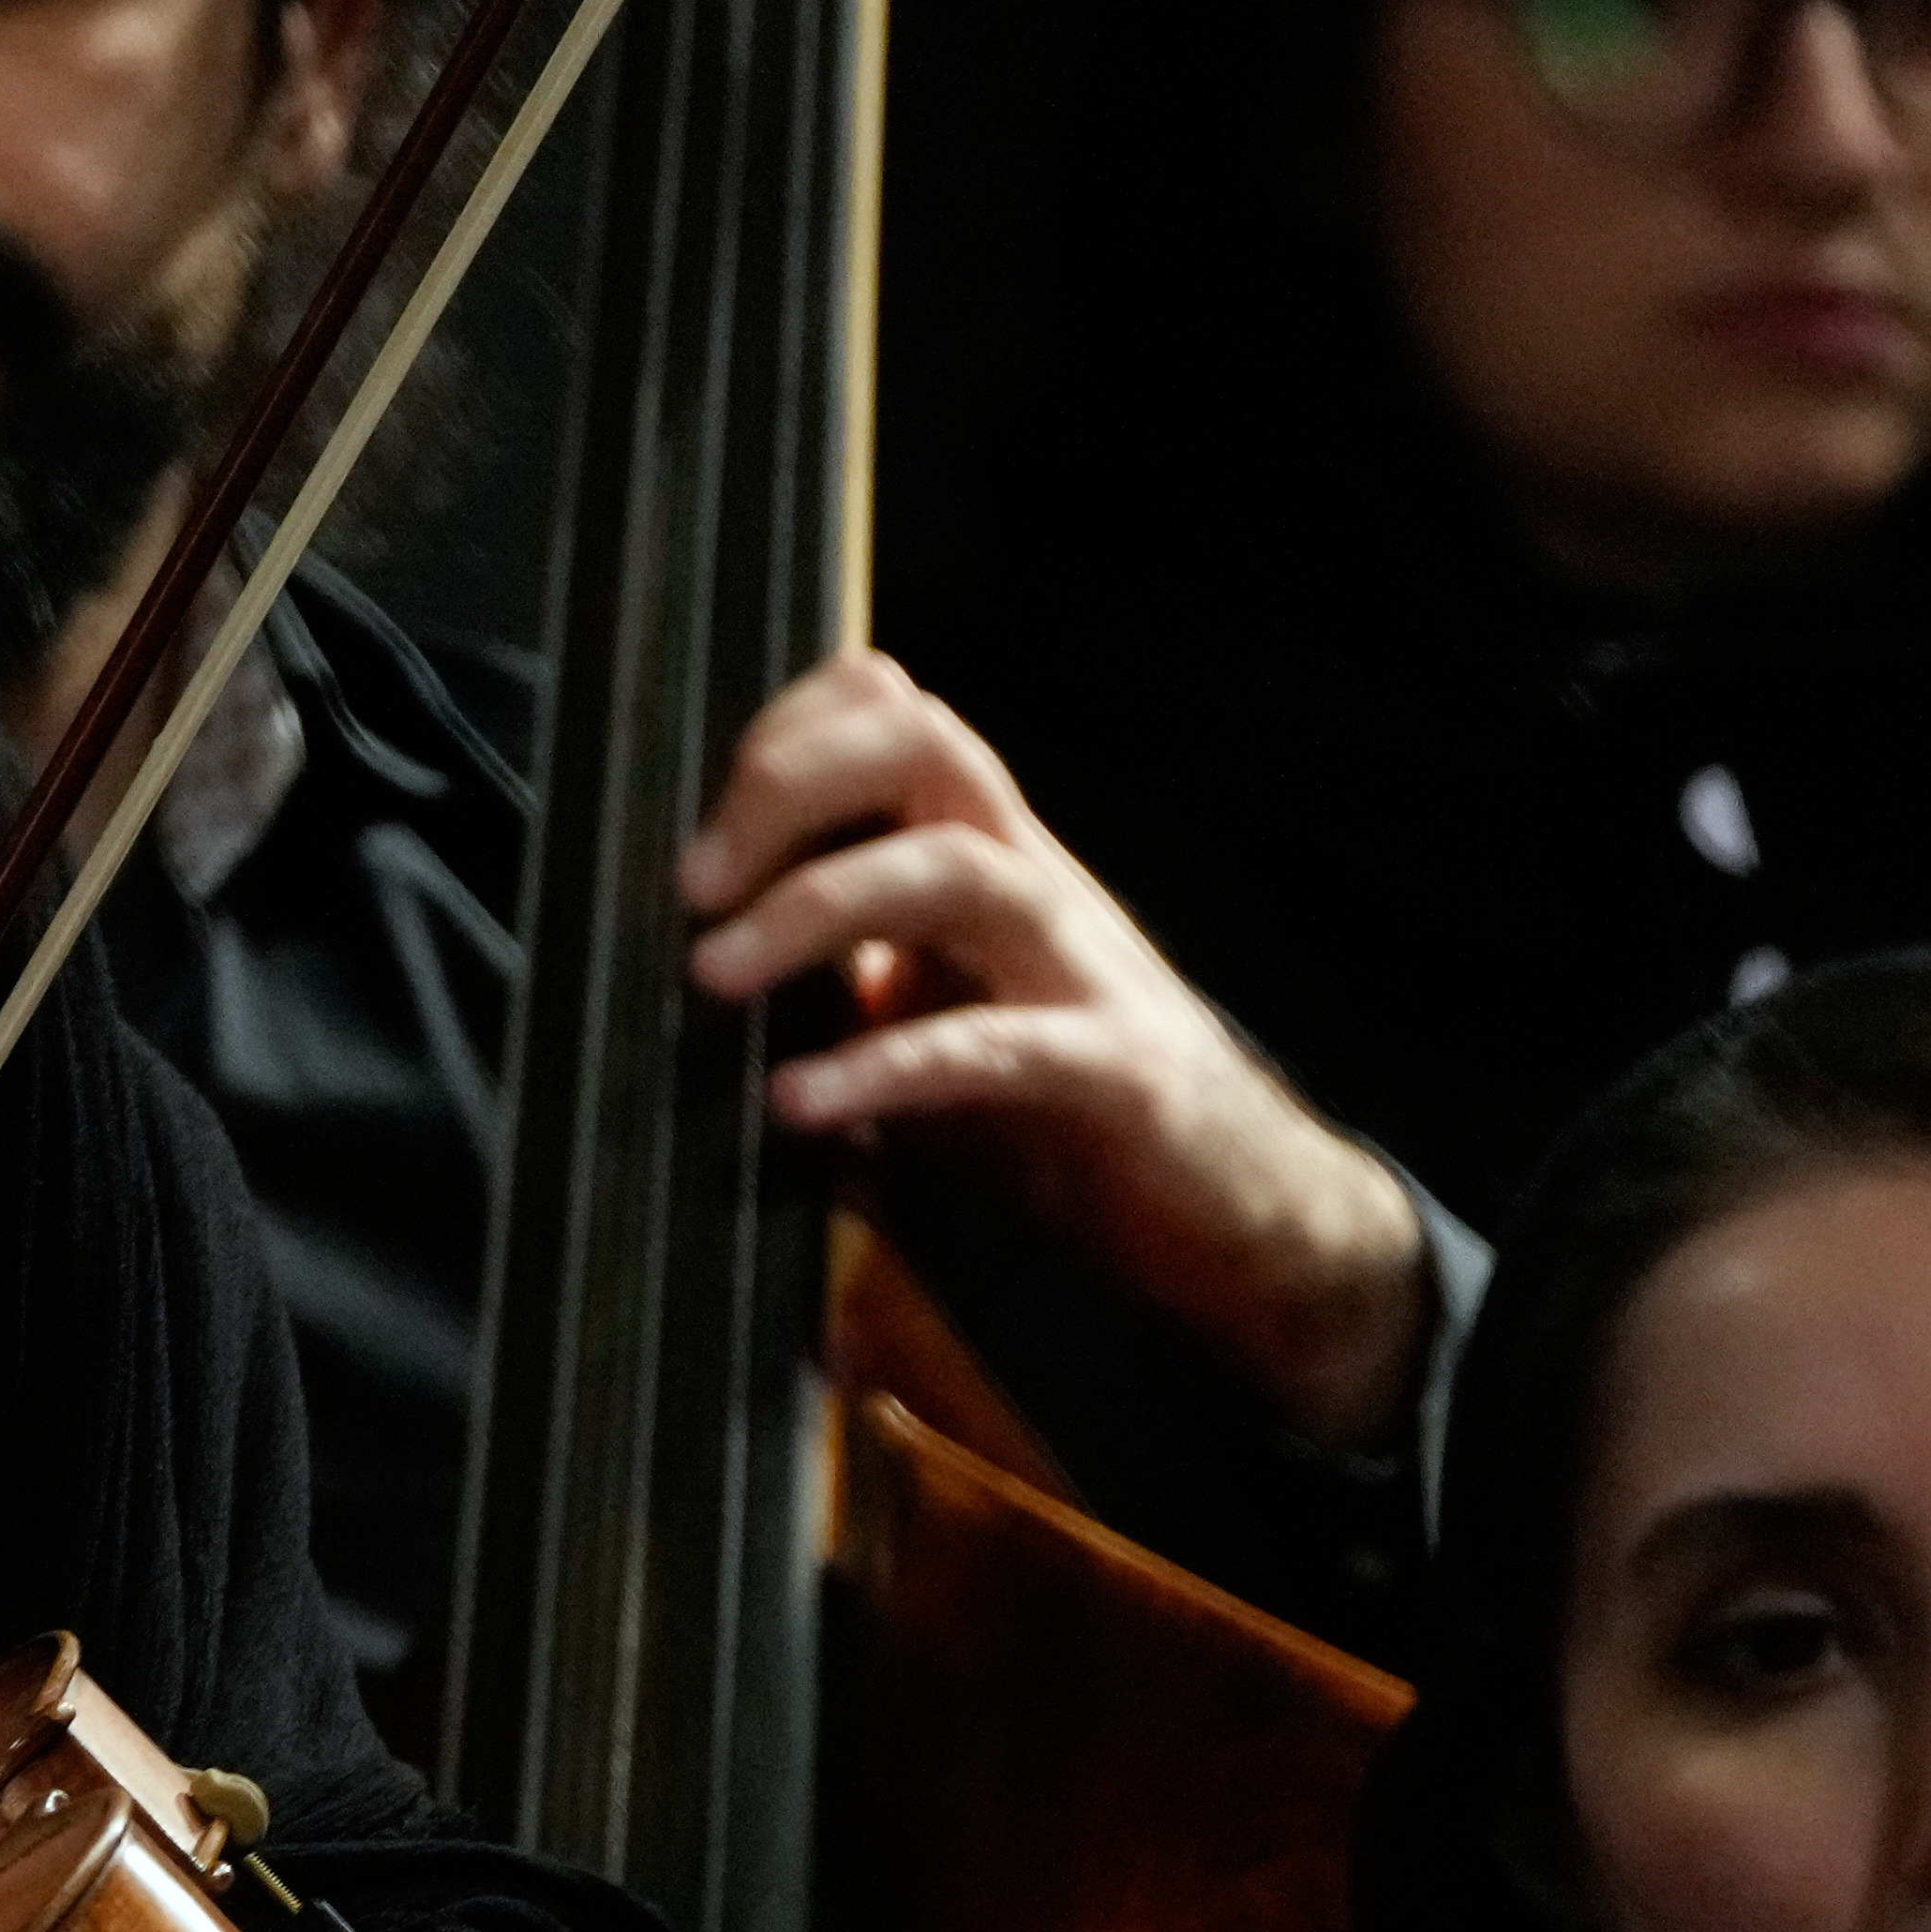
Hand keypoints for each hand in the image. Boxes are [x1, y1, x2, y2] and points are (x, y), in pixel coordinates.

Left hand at [677, 647, 1432, 1453]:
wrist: (1240, 1213)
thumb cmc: (1064, 1118)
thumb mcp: (931, 1021)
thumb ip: (842, 977)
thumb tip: (694, 968)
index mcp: (987, 862)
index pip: (898, 718)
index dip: (793, 728)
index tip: (698, 817)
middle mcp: (1035, 885)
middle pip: (926, 746)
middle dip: (794, 785)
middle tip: (690, 884)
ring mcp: (1082, 969)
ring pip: (957, 869)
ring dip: (818, 907)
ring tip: (712, 976)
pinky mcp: (1116, 1071)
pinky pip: (997, 1044)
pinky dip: (886, 1063)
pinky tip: (798, 1104)